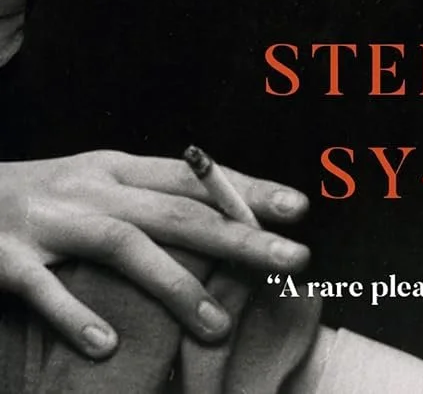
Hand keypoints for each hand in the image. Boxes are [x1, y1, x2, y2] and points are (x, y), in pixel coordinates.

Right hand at [0, 151, 309, 358]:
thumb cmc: (40, 198)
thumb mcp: (95, 184)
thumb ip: (150, 199)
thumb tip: (225, 214)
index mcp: (117, 169)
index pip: (195, 177)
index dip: (248, 188)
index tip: (301, 206)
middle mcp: (91, 188)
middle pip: (175, 210)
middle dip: (238, 235)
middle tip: (293, 258)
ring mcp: (50, 221)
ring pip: (122, 245)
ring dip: (174, 284)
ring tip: (216, 325)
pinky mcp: (7, 258)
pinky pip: (45, 288)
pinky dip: (76, 315)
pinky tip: (108, 345)